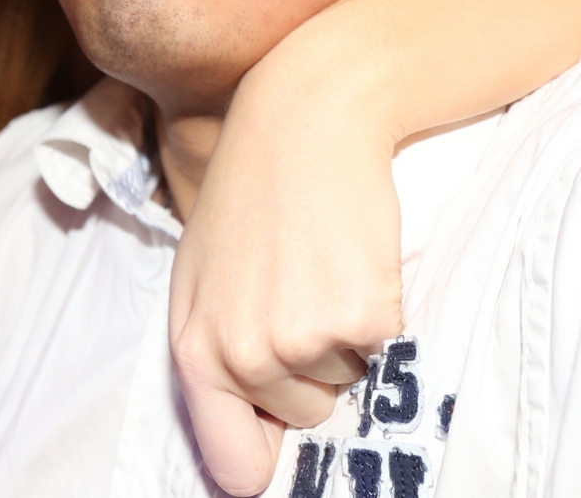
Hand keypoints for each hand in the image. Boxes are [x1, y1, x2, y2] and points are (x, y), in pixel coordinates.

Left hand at [170, 27, 404, 495]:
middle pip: (307, 414)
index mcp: (196, 352)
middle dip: (313, 366)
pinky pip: (385, 344)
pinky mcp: (361, 316)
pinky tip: (354, 252)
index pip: (233, 466)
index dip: (266, 462)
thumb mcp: (204, 277)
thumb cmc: (254, 194)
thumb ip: (217, 358)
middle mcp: (244, 356)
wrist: (305, 118)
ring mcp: (303, 339)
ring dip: (347, 333)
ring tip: (322, 261)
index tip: (284, 447)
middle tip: (302, 286)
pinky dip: (380, 306)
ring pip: (349, 379)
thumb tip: (249, 452)